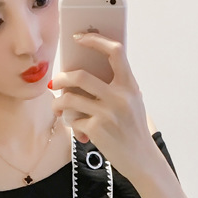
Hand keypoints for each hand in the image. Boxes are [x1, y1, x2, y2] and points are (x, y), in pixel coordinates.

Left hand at [50, 34, 161, 184]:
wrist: (142, 159)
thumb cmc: (133, 129)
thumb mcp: (132, 102)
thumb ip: (116, 86)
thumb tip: (82, 72)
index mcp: (130, 85)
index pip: (115, 52)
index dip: (95, 40)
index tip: (78, 39)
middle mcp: (120, 96)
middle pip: (80, 76)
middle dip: (62, 77)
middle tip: (55, 81)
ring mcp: (108, 113)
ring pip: (69, 98)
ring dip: (58, 102)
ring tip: (58, 106)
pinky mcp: (97, 130)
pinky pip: (73, 120)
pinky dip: (70, 122)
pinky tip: (74, 126)